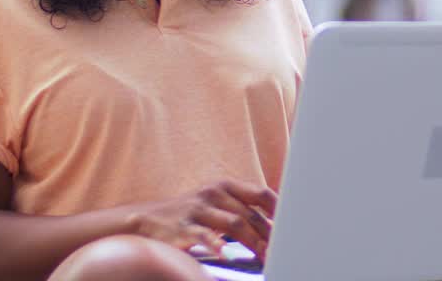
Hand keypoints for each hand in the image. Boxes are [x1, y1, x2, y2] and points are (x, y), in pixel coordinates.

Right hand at [123, 179, 277, 260]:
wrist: (148, 219)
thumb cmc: (190, 214)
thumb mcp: (216, 203)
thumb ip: (241, 208)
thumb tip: (275, 223)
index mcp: (225, 186)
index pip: (261, 193)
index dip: (279, 209)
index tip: (294, 224)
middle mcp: (214, 193)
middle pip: (251, 214)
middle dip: (269, 235)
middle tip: (282, 251)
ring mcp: (199, 209)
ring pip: (235, 225)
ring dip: (254, 243)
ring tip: (266, 257)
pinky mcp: (184, 227)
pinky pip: (205, 236)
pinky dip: (217, 246)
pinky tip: (227, 255)